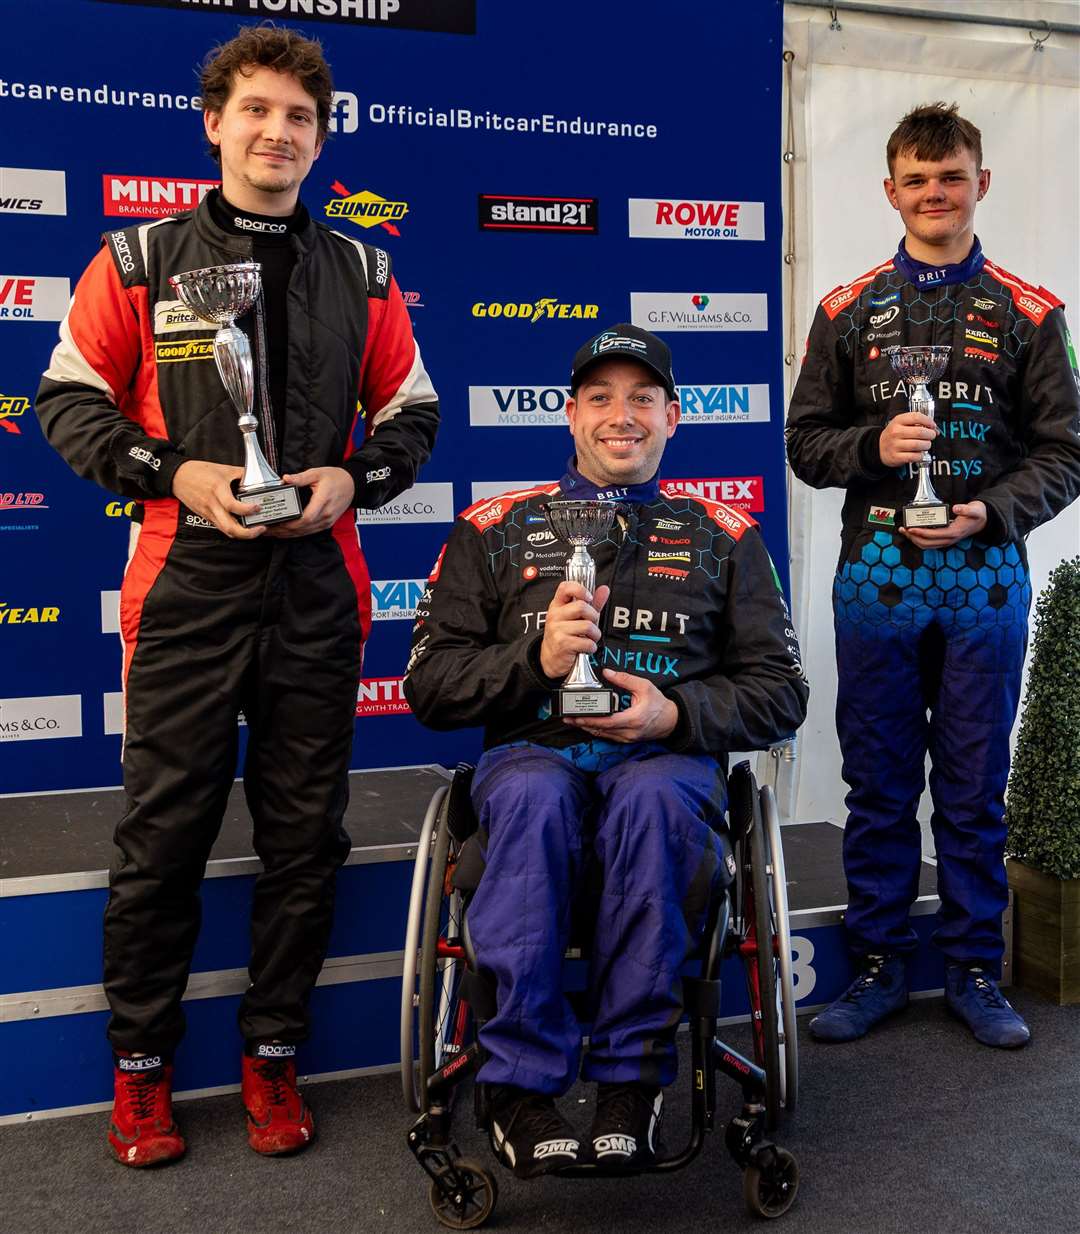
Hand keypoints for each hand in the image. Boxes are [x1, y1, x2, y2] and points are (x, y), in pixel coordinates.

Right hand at [172, 459, 264, 539]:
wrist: (177, 477)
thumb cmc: (199, 471)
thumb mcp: (223, 468)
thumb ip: (241, 473)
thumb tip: (256, 477)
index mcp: (217, 490)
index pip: (232, 505)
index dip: (247, 510)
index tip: (258, 508)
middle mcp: (212, 504)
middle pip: (230, 527)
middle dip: (247, 533)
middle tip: (260, 529)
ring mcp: (208, 513)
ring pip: (226, 531)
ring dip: (242, 534)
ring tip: (255, 530)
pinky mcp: (206, 517)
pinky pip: (221, 527)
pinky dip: (233, 530)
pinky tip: (242, 526)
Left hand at [264, 467, 354, 537]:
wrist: (352, 485)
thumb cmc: (336, 478)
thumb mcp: (317, 473)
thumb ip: (301, 478)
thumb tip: (286, 479)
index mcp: (323, 500)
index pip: (307, 517)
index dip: (291, 523)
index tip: (278, 522)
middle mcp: (326, 514)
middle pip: (303, 528)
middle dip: (284, 531)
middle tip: (268, 529)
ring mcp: (327, 521)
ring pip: (305, 533)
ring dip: (289, 534)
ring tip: (273, 533)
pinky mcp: (326, 524)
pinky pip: (310, 532)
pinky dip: (297, 534)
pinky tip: (286, 533)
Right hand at [539, 581, 609, 679]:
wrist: (551, 659)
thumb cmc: (566, 635)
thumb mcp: (577, 617)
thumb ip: (591, 604)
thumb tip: (604, 589)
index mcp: (557, 605)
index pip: (565, 588)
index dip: (580, 589)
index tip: (589, 597)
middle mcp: (555, 615)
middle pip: (581, 607)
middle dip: (593, 617)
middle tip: (591, 625)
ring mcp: (557, 630)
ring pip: (587, 626)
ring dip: (594, 634)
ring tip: (590, 638)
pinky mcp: (562, 644)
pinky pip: (586, 642)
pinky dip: (591, 647)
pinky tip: (586, 648)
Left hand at [564, 668, 678, 742]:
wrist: (671, 720)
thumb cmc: (659, 703)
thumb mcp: (645, 686)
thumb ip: (625, 679)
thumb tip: (607, 672)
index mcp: (633, 719)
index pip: (606, 722)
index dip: (589, 720)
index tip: (576, 716)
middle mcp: (628, 732)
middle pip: (600, 730)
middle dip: (582, 724)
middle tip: (568, 718)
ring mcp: (627, 738)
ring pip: (603, 735)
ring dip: (587, 727)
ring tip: (573, 720)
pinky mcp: (626, 739)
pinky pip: (608, 736)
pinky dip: (597, 730)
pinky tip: (587, 724)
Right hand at [879, 412, 937, 466]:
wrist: (880, 448)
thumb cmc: (894, 435)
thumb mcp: (902, 424)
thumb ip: (917, 423)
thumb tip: (935, 429)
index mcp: (898, 421)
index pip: (916, 417)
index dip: (928, 421)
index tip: (932, 425)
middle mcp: (895, 432)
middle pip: (920, 432)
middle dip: (930, 435)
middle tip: (931, 436)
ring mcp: (895, 445)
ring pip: (919, 445)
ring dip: (927, 445)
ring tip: (925, 445)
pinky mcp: (896, 457)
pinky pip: (914, 456)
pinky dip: (920, 455)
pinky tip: (919, 453)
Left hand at [900, 500, 987, 548]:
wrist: (982, 522)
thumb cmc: (977, 515)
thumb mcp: (975, 509)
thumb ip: (966, 509)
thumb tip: (955, 508)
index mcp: (954, 532)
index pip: (934, 535)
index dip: (921, 532)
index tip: (911, 528)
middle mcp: (949, 539)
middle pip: (927, 543)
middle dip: (913, 537)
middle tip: (903, 529)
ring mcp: (946, 541)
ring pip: (926, 545)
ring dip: (914, 539)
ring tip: (905, 531)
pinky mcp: (944, 540)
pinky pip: (929, 543)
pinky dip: (919, 539)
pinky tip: (913, 533)